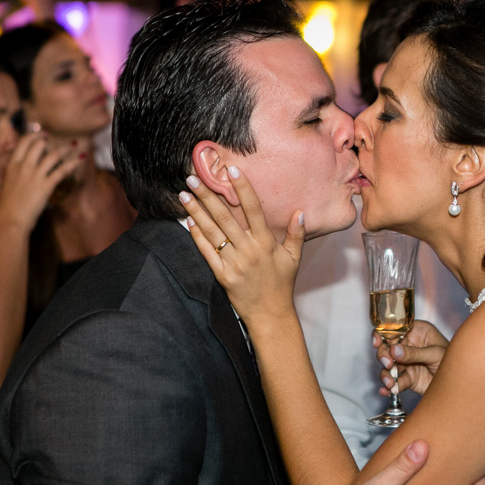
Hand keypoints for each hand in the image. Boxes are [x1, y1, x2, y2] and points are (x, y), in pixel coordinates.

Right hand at [0, 134, 81, 230]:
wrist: (10, 219)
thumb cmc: (7, 205)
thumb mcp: (7, 183)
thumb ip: (14, 172)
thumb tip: (22, 167)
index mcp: (12, 165)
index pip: (23, 142)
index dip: (34, 135)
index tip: (42, 134)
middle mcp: (23, 167)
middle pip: (39, 145)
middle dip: (49, 141)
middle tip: (55, 141)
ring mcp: (35, 175)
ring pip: (52, 155)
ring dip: (64, 149)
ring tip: (72, 145)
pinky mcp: (45, 186)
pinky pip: (62, 171)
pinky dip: (73, 164)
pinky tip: (80, 159)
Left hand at [179, 168, 304, 327]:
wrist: (270, 314)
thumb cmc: (282, 284)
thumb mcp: (294, 258)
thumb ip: (296, 234)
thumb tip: (300, 212)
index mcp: (266, 243)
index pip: (253, 209)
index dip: (242, 188)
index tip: (230, 170)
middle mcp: (249, 250)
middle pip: (226, 217)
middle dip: (208, 196)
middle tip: (193, 177)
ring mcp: (234, 263)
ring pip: (213, 232)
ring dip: (197, 211)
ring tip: (184, 194)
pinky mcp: (222, 275)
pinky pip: (207, 252)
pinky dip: (197, 236)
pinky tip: (188, 220)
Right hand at [375, 321, 448, 396]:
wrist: (462, 384)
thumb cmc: (455, 360)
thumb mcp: (435, 353)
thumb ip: (414, 352)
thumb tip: (394, 350)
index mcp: (417, 332)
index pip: (396, 329)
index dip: (383, 334)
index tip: (378, 342)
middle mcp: (409, 346)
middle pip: (387, 348)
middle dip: (384, 356)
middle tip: (388, 364)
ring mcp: (407, 363)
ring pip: (389, 367)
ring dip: (386, 375)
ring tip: (390, 382)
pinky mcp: (408, 378)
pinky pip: (395, 382)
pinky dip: (389, 387)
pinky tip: (387, 391)